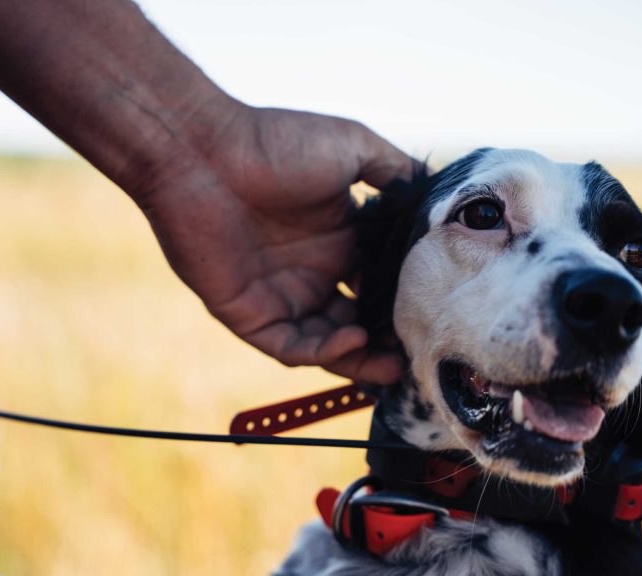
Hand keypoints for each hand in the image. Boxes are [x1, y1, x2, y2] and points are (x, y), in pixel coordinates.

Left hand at [131, 100, 416, 383]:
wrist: (202, 151)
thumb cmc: (276, 143)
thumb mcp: (352, 146)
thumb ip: (394, 170)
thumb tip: (435, 193)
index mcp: (341, 241)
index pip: (380, 285)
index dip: (406, 303)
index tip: (439, 314)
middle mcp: (315, 273)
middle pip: (360, 323)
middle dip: (389, 342)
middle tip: (422, 355)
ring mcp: (283, 296)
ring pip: (329, 345)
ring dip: (362, 359)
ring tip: (395, 366)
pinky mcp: (250, 315)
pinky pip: (292, 347)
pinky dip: (324, 351)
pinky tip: (352, 338)